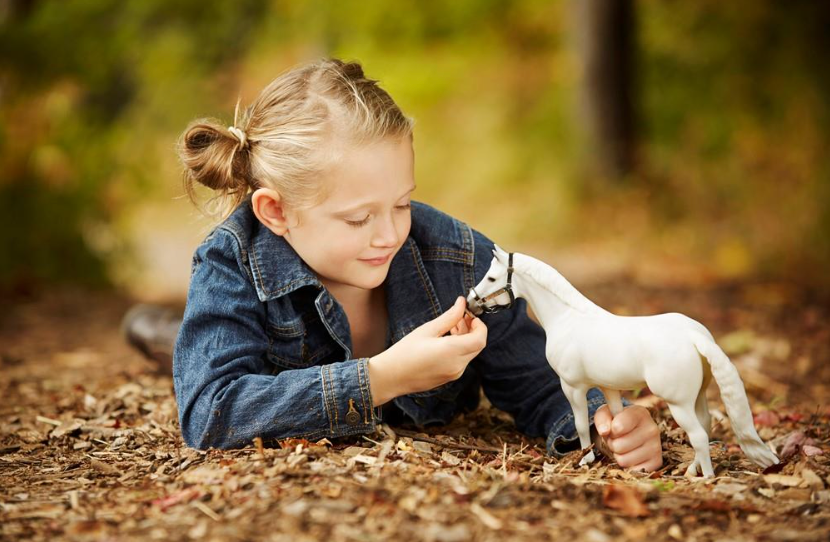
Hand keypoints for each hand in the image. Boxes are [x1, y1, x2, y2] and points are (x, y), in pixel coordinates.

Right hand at [368, 296, 486, 403]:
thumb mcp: (427, 330)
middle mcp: (457, 365)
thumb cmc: (404, 353)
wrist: (390, 377)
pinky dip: (460, 349)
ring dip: (466, 339)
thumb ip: (449, 317)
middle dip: (473, 330)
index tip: (470, 315)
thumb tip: (461, 304)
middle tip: (461, 317)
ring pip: (470, 353)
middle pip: (477, 345)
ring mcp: (454, 374)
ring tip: (451, 326)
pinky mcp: (449, 378)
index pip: (480, 339)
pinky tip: (446, 340)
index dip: (480, 325)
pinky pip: (461, 361)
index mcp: (452, 351)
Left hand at [593, 404, 662, 471]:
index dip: (611, 430)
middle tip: (617, 438)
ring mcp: (656, 447)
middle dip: (613, 444)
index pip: (619, 426)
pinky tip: (632, 455)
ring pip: (624, 460)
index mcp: (640, 414)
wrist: (631, 432)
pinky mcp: (657, 462)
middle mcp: (652, 429)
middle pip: (618, 446)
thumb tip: (604, 431)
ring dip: (619, 455)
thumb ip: (602, 418)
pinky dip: (628, 466)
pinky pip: (632, 471)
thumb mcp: (606, 414)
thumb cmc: (617, 422)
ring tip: (624, 446)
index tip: (613, 427)